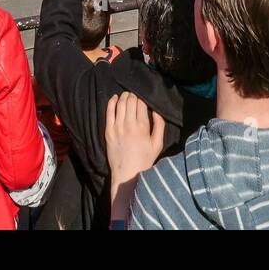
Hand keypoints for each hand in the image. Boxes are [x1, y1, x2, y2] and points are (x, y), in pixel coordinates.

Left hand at [106, 91, 165, 218]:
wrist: (128, 174)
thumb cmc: (145, 160)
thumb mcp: (158, 144)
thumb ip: (159, 125)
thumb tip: (156, 111)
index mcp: (143, 126)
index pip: (141, 104)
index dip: (142, 99)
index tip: (142, 100)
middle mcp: (129, 124)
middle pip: (130, 101)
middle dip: (133, 95)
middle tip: (134, 96)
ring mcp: (117, 127)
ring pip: (120, 104)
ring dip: (123, 96)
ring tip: (126, 95)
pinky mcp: (108, 131)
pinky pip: (109, 111)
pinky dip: (111, 102)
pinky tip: (114, 98)